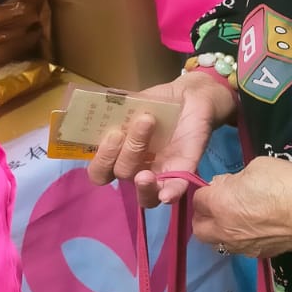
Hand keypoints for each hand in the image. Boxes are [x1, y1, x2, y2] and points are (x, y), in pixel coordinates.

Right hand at [87, 71, 235, 206]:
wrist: (191, 96)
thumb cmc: (158, 103)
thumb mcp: (135, 103)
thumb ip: (119, 111)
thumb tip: (105, 109)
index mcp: (120, 154)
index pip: (101, 171)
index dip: (102, 160)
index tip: (112, 134)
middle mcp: (137, 169)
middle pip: (122, 174)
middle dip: (129, 150)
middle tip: (143, 122)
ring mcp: (160, 173)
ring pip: (144, 193)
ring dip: (142, 183)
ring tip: (145, 173)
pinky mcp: (184, 171)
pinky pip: (176, 188)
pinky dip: (170, 193)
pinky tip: (166, 195)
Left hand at [190, 158, 291, 257]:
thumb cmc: (285, 183)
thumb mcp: (257, 166)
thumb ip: (235, 178)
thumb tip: (227, 187)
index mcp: (219, 204)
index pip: (198, 199)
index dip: (207, 191)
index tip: (218, 186)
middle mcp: (223, 229)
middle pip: (199, 228)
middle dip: (204, 216)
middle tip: (218, 205)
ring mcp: (240, 246)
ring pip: (217, 242)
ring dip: (220, 230)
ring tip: (237, 218)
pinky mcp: (257, 255)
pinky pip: (239, 247)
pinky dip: (241, 239)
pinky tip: (255, 228)